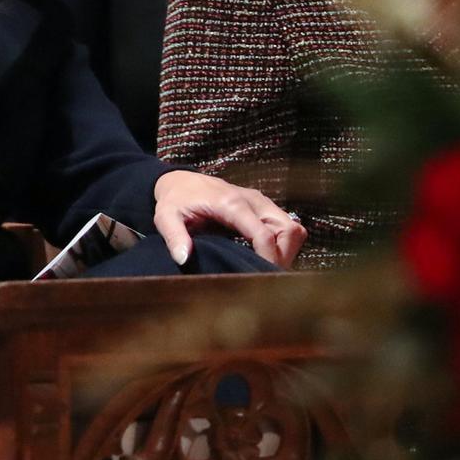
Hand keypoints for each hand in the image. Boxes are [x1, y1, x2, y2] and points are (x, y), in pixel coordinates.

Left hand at [151, 170, 304, 268]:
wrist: (180, 181)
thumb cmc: (175, 200)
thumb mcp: (166, 217)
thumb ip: (174, 236)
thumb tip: (184, 259)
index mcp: (232, 204)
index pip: (264, 234)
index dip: (267, 259)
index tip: (259, 279)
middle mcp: (253, 200)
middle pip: (289, 231)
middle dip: (283, 257)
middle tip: (264, 275)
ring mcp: (261, 202)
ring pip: (293, 228)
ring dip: (286, 251)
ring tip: (265, 267)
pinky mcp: (264, 207)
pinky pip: (287, 227)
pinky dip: (284, 244)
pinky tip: (264, 257)